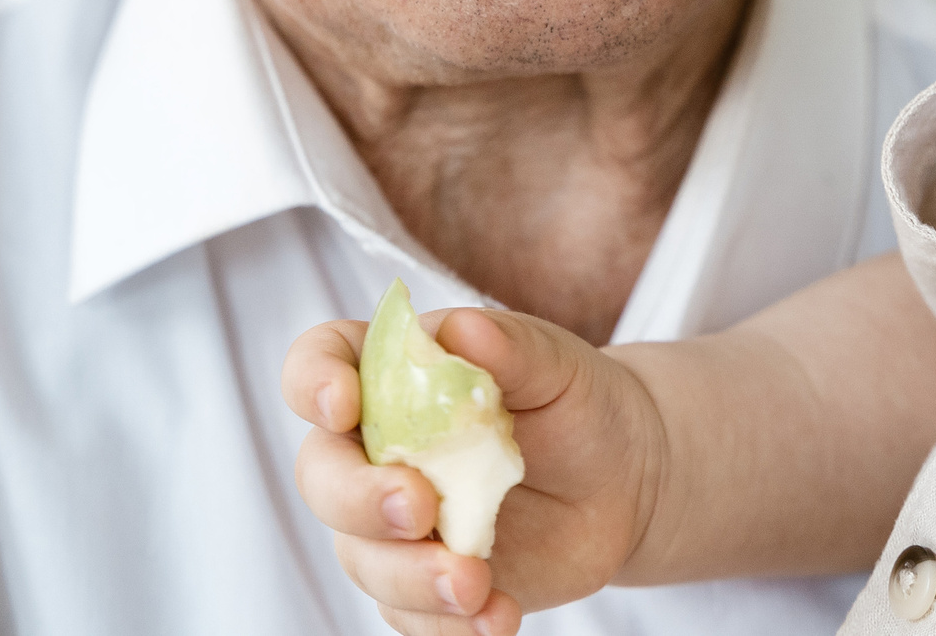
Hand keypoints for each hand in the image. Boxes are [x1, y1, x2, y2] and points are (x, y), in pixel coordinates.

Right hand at [283, 307, 667, 635]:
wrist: (623, 481)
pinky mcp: (424, 584)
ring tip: (476, 585)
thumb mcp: (556, 363)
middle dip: (357, 498)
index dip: (312, 381)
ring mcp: (394, 524)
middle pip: (321, 475)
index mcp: (391, 375)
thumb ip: (508, 346)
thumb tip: (464, 329)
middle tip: (418, 509)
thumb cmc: (576, 402)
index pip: (319, 363)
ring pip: (362, 558)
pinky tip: (498, 617)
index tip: (342, 404)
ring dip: (411, 577)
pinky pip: (410, 616)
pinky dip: (448, 627)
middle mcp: (375, 450)